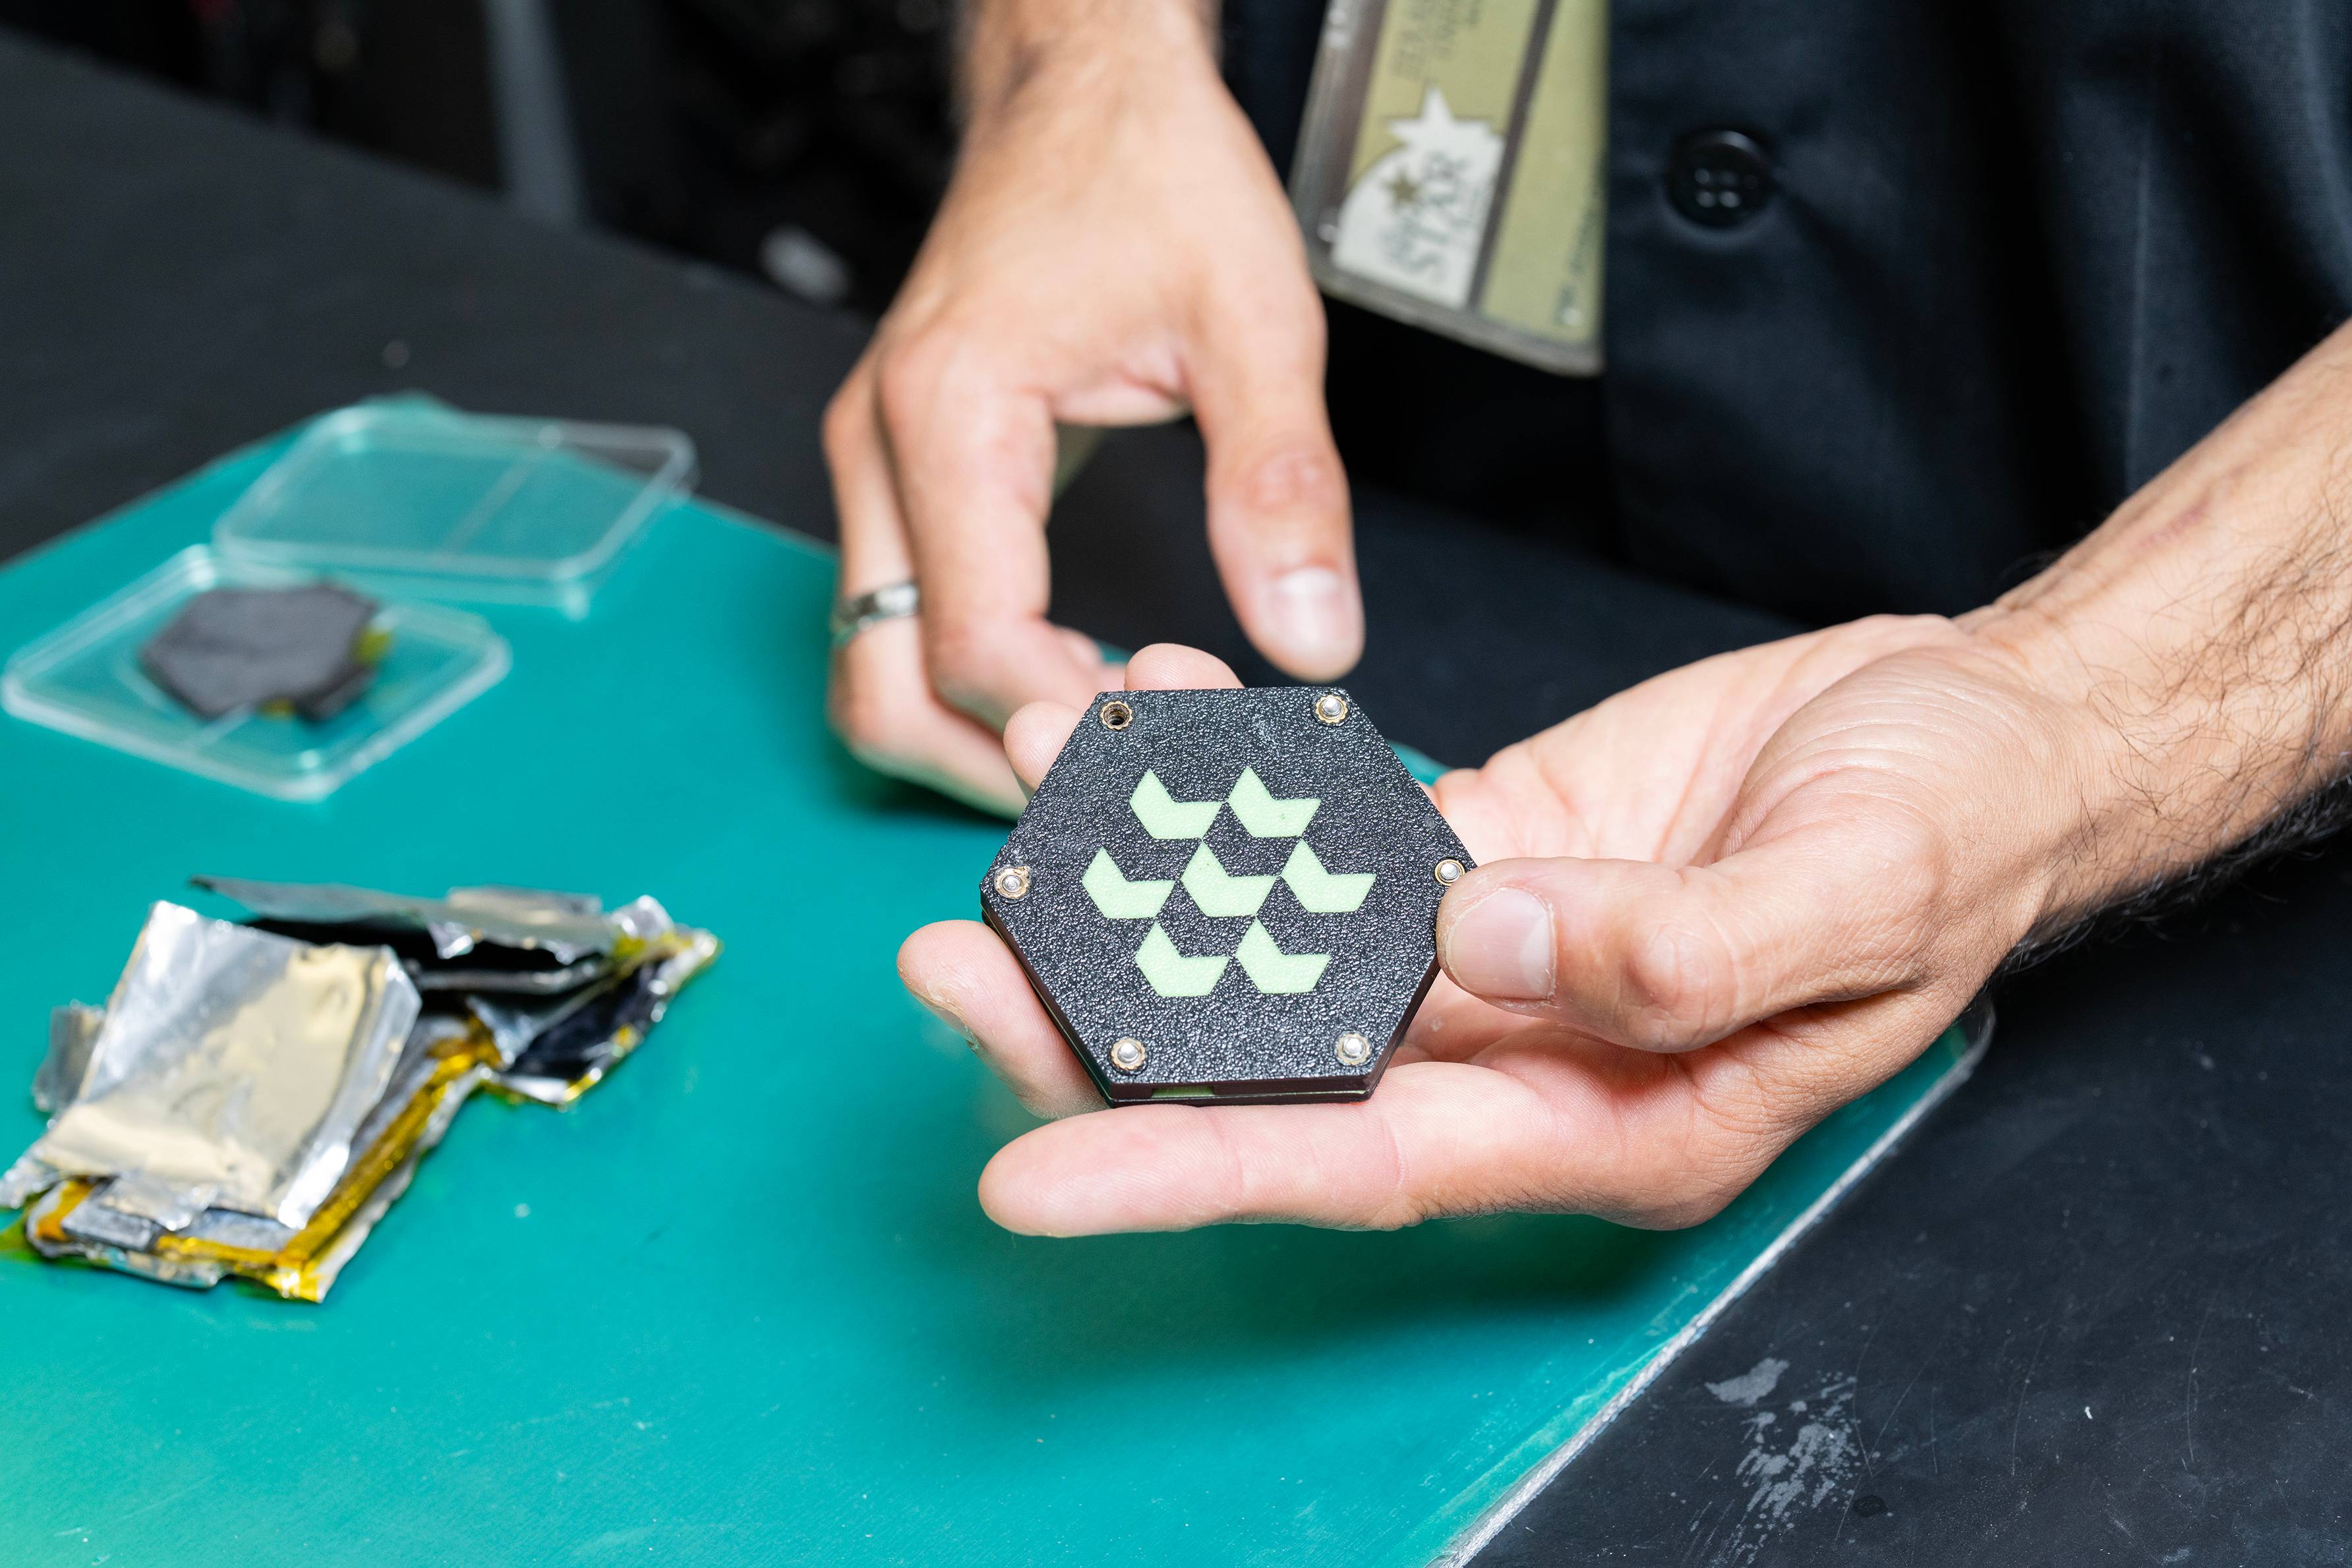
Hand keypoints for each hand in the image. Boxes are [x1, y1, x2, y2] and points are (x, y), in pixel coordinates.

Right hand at [825, 0, 1358, 813]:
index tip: (1172, 735)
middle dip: (996, 763)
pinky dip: (962, 679)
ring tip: (1102, 734)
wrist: (1083, 90)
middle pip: (881, 687)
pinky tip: (1070, 673)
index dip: (1073, 721)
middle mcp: (881, 449)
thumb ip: (1281, 489)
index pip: (975, 645)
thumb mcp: (1253, 321)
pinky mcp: (895, 470)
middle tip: (1123, 777)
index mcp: (953, 412)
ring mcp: (874, 464)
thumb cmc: (1150, 175)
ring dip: (968, 735)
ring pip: (868, 668)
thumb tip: (1311, 638)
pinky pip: (894, 618)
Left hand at [901, 627, 2082, 1232]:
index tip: (1031, 1180)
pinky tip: (1166, 713)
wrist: (1989, 725)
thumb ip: (1677, 952)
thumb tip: (1486, 952)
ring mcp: (1496, 948)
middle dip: (1107, 1024)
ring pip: (1283, 940)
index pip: (1361, 1165)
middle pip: (1278, 1065)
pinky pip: (1337, 827)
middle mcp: (1525, 1051)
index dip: (1191, 1174)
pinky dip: (1248, 779)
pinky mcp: (1488, 844)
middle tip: (955, 961)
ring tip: (1028, 790)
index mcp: (1611, 1119)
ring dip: (1153, 877)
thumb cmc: (1957, 826)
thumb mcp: (1859, 894)